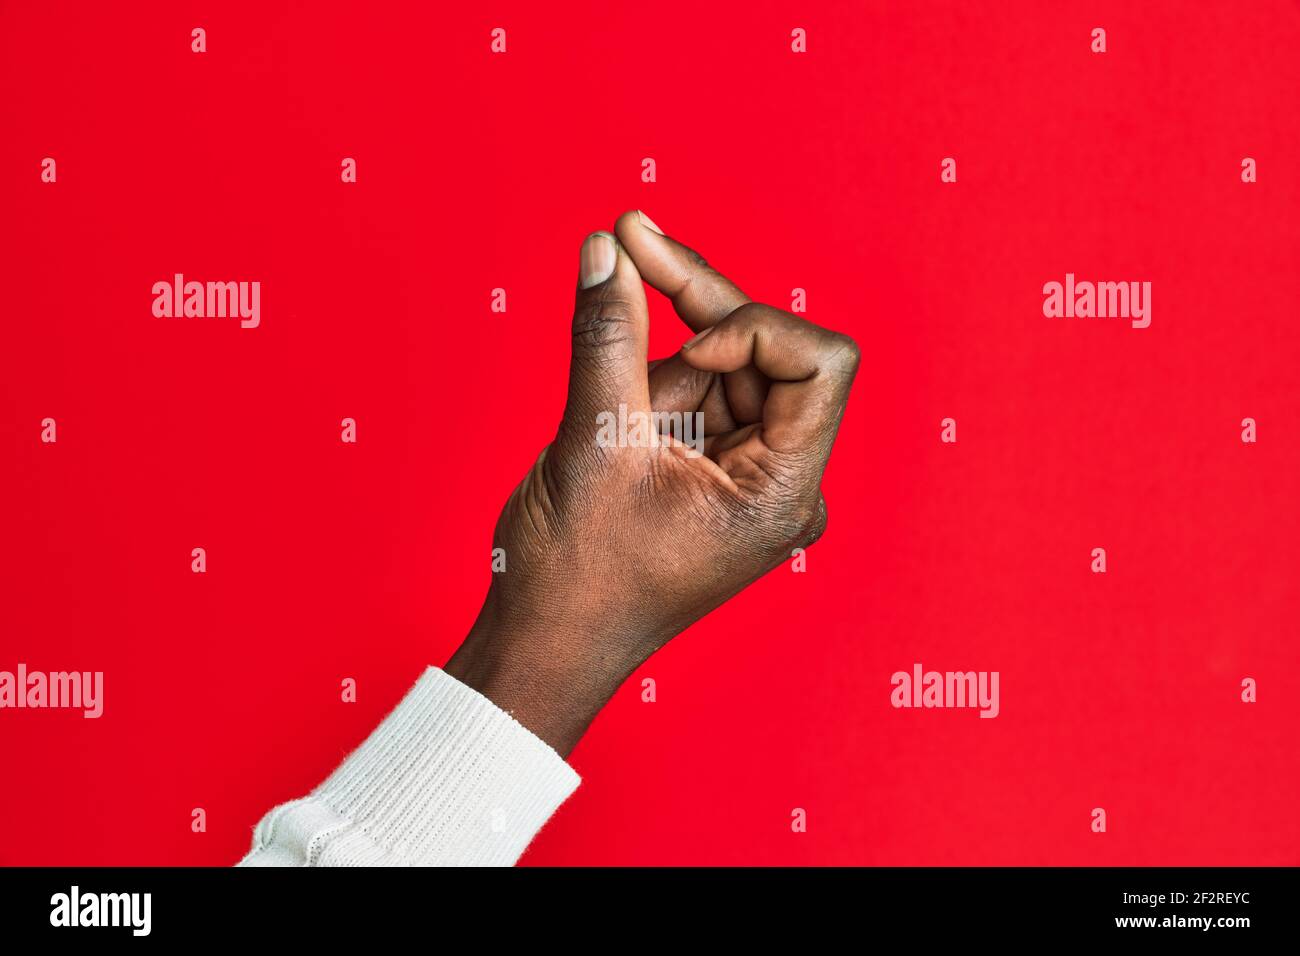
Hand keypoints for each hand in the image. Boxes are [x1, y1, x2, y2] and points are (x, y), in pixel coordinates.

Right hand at [445, 211, 859, 754]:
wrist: (544, 643)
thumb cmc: (577, 575)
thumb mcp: (593, 444)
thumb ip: (608, 337)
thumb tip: (607, 248)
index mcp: (782, 491)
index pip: (819, 365)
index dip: (754, 331)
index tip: (683, 350)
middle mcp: (778, 480)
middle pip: (763, 352)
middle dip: (692, 304)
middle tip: (626, 236)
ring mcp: (744, 475)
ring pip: (720, 365)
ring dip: (653, 360)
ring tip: (594, 408)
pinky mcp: (708, 469)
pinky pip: (693, 394)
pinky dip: (648, 376)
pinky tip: (607, 385)